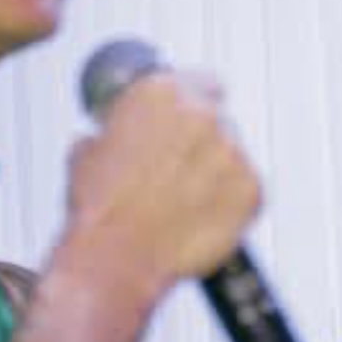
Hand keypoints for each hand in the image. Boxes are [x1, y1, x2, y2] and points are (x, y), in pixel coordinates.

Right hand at [66, 71, 260, 290]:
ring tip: (184, 205)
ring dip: (216, 174)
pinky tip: (200, 221)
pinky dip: (230, 205)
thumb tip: (119, 133)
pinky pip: (248, 192)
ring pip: (233, 156)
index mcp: (161, 93)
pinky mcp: (252, 191)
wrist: (116, 260)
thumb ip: (117, 129)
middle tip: (181, 172)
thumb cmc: (100, 210)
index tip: (185, 123)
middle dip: (203, 143)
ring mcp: (232, 153)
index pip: (198, 81)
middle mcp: (203, 115)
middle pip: (219, 118)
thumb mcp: (89, 150)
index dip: (191, 104)